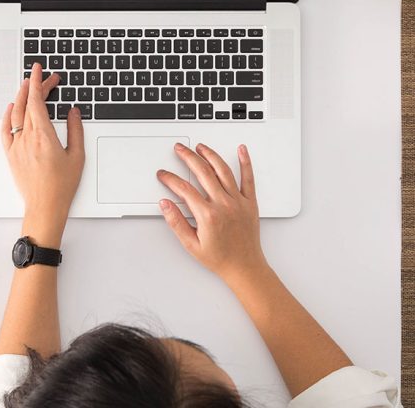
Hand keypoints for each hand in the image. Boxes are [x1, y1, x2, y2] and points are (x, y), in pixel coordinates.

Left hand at [1, 63, 84, 246]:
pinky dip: (8, 116)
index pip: (37, 101)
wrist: (44, 206)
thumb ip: (75, 130)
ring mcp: (17, 146)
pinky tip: (12, 108)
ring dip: (21, 97)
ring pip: (15, 114)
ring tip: (27, 86)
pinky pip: (5, 130)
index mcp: (44, 136)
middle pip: (28, 104)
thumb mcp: (77, 156)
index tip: (40, 71)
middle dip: (35, 87)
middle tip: (44, 77)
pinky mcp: (11, 155)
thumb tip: (73, 112)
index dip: (38, 83)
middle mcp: (27, 138)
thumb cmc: (61, 186)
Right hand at [156, 143, 267, 285]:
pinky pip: (248, 178)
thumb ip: (176, 222)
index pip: (184, 189)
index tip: (164, 174)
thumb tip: (165, 204)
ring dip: (210, 155)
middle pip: (203, 172)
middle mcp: (224, 205)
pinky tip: (241, 150)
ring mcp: (238, 202)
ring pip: (223, 170)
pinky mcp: (250, 202)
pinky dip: (245, 162)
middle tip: (180, 149)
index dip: (170, 179)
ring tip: (201, 147)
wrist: (244, 267)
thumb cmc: (220, 258)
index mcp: (208, 215)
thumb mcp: (191, 245)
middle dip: (188, 157)